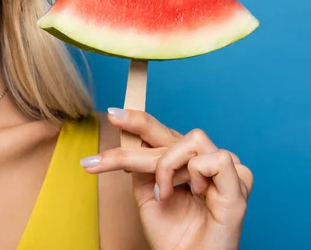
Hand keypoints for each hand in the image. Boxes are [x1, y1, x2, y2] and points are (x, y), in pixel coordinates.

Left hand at [82, 109, 252, 249]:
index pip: (160, 134)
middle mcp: (204, 162)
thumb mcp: (146, 194)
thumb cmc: (171, 235)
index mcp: (184, 164)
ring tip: (164, 192)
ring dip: (167, 164)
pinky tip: (194, 191)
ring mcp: (223, 171)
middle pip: (169, 132)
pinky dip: (196, 173)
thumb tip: (132, 138)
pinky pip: (215, 158)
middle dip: (137, 125)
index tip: (112, 115)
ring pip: (190, 139)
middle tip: (112, 121)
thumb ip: (141, 166)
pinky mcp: (238, 184)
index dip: (137, 122)